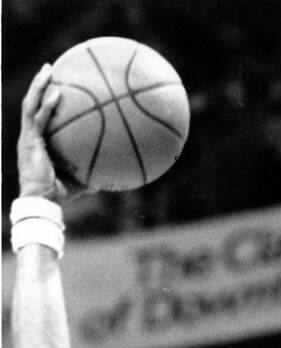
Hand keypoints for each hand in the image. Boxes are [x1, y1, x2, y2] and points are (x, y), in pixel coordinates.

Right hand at [18, 65, 83, 200]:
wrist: (40, 202)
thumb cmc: (57, 196)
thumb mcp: (78, 183)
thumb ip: (90, 176)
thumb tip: (109, 178)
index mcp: (37, 142)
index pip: (39, 116)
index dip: (43, 100)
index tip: (56, 85)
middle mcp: (30, 136)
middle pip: (32, 103)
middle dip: (39, 84)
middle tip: (50, 68)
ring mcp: (28, 137)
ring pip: (30, 104)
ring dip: (38, 85)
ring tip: (48, 68)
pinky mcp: (29, 141)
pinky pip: (37, 118)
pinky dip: (46, 105)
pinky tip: (57, 93)